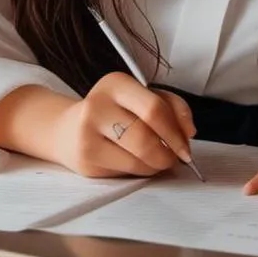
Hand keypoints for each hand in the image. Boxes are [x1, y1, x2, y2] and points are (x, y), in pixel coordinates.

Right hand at [51, 72, 195, 178]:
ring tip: (160, 161)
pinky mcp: (85, 161)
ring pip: (136, 159)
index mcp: (116, 84)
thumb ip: (171, 106)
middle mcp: (97, 106)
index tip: (186, 145)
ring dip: (157, 165)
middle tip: (176, 158)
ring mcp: (87, 135)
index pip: (154, 108)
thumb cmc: (114, 111)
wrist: (68, 129)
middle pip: (145, 137)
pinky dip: (141, 172)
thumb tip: (189, 131)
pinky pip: (125, 173)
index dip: (176, 131)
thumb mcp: (142, 96)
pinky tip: (141, 164)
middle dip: (168, 153)